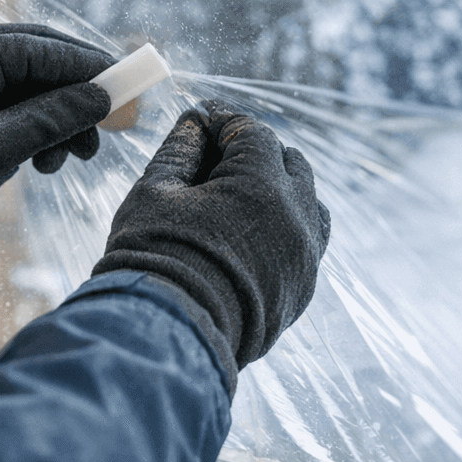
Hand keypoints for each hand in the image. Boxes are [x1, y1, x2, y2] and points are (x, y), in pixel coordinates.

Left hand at [0, 24, 114, 261]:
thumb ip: (47, 121)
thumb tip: (101, 99)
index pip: (36, 47)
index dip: (85, 64)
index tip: (125, 82)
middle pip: (37, 55)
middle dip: (74, 93)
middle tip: (104, 128)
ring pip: (28, 75)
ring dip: (55, 112)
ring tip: (68, 157)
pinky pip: (10, 90)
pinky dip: (33, 118)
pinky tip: (42, 155)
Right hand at [93, 104, 329, 370]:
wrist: (165, 339)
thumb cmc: (152, 259)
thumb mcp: (154, 193)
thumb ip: (180, 150)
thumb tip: (194, 122)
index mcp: (262, 188)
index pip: (253, 133)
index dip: (224, 122)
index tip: (200, 123)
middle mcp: (297, 220)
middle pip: (291, 163)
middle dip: (256, 152)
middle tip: (214, 159)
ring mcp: (305, 260)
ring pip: (309, 204)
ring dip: (279, 191)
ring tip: (236, 199)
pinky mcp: (301, 292)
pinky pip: (305, 244)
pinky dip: (283, 229)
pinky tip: (243, 236)